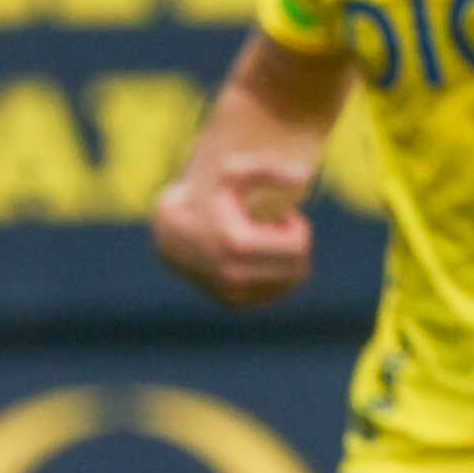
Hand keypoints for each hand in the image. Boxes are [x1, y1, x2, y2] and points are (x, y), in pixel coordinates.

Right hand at [149, 147, 312, 305]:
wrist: (170, 232)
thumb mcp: (233, 173)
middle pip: (299, 268)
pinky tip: (256, 258)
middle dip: (294, 246)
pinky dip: (275, 276)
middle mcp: (233, 276)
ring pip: (291, 284)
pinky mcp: (232, 303)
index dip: (297, 227)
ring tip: (263, 242)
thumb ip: (268, 170)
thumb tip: (303, 175)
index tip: (279, 216)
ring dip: (286, 261)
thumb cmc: (208, 197)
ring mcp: (232, 293)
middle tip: (273, 229)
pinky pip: (275, 294)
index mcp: (237, 243)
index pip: (299, 246)